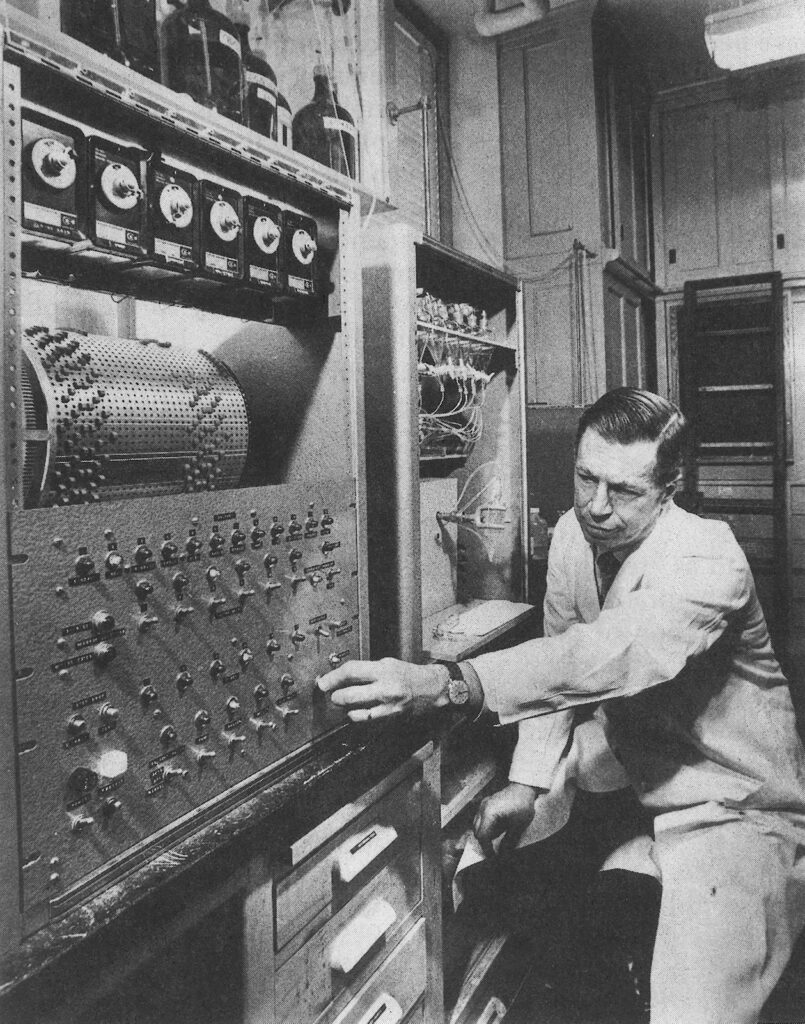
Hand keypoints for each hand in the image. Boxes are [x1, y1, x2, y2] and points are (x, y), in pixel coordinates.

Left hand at [317, 658, 447, 721]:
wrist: (431, 688)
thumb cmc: (408, 674)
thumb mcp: (387, 663)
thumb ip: (366, 669)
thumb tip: (342, 674)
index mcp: (383, 669)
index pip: (351, 671)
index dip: (333, 677)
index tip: (323, 681)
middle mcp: (385, 687)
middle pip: (349, 694)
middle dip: (335, 695)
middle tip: (332, 694)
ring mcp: (388, 705)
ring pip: (355, 710)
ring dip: (344, 707)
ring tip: (343, 702)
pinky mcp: (390, 717)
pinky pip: (366, 719)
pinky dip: (357, 716)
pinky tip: (356, 711)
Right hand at [473, 782, 539, 858]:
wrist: (524, 787)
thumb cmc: (522, 805)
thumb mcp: (517, 826)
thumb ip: (508, 841)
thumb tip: (502, 854)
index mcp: (489, 813)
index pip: (482, 836)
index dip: (486, 849)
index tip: (492, 857)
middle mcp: (483, 808)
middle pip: (477, 831)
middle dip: (485, 842)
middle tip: (495, 850)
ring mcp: (483, 804)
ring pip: (477, 825)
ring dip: (485, 833)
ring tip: (499, 836)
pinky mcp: (486, 803)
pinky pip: (481, 818)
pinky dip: (486, 826)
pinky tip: (498, 827)